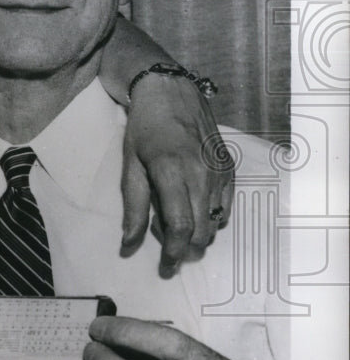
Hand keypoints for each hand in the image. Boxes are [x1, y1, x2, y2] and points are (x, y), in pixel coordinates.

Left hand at [121, 74, 233, 274]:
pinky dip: (212, 216)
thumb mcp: (130, 164)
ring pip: (216, 221)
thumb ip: (133, 206)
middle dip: (187, 249)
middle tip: (168, 250)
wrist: (171, 92)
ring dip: (199, 233)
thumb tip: (128, 244)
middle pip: (203, 229)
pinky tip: (193, 208)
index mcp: (172, 170)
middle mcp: (201, 172)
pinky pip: (226, 206)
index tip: (165, 266)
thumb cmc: (144, 129)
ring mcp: (220, 170)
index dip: (174, 251)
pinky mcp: (230, 168)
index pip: (181, 225)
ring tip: (176, 223)